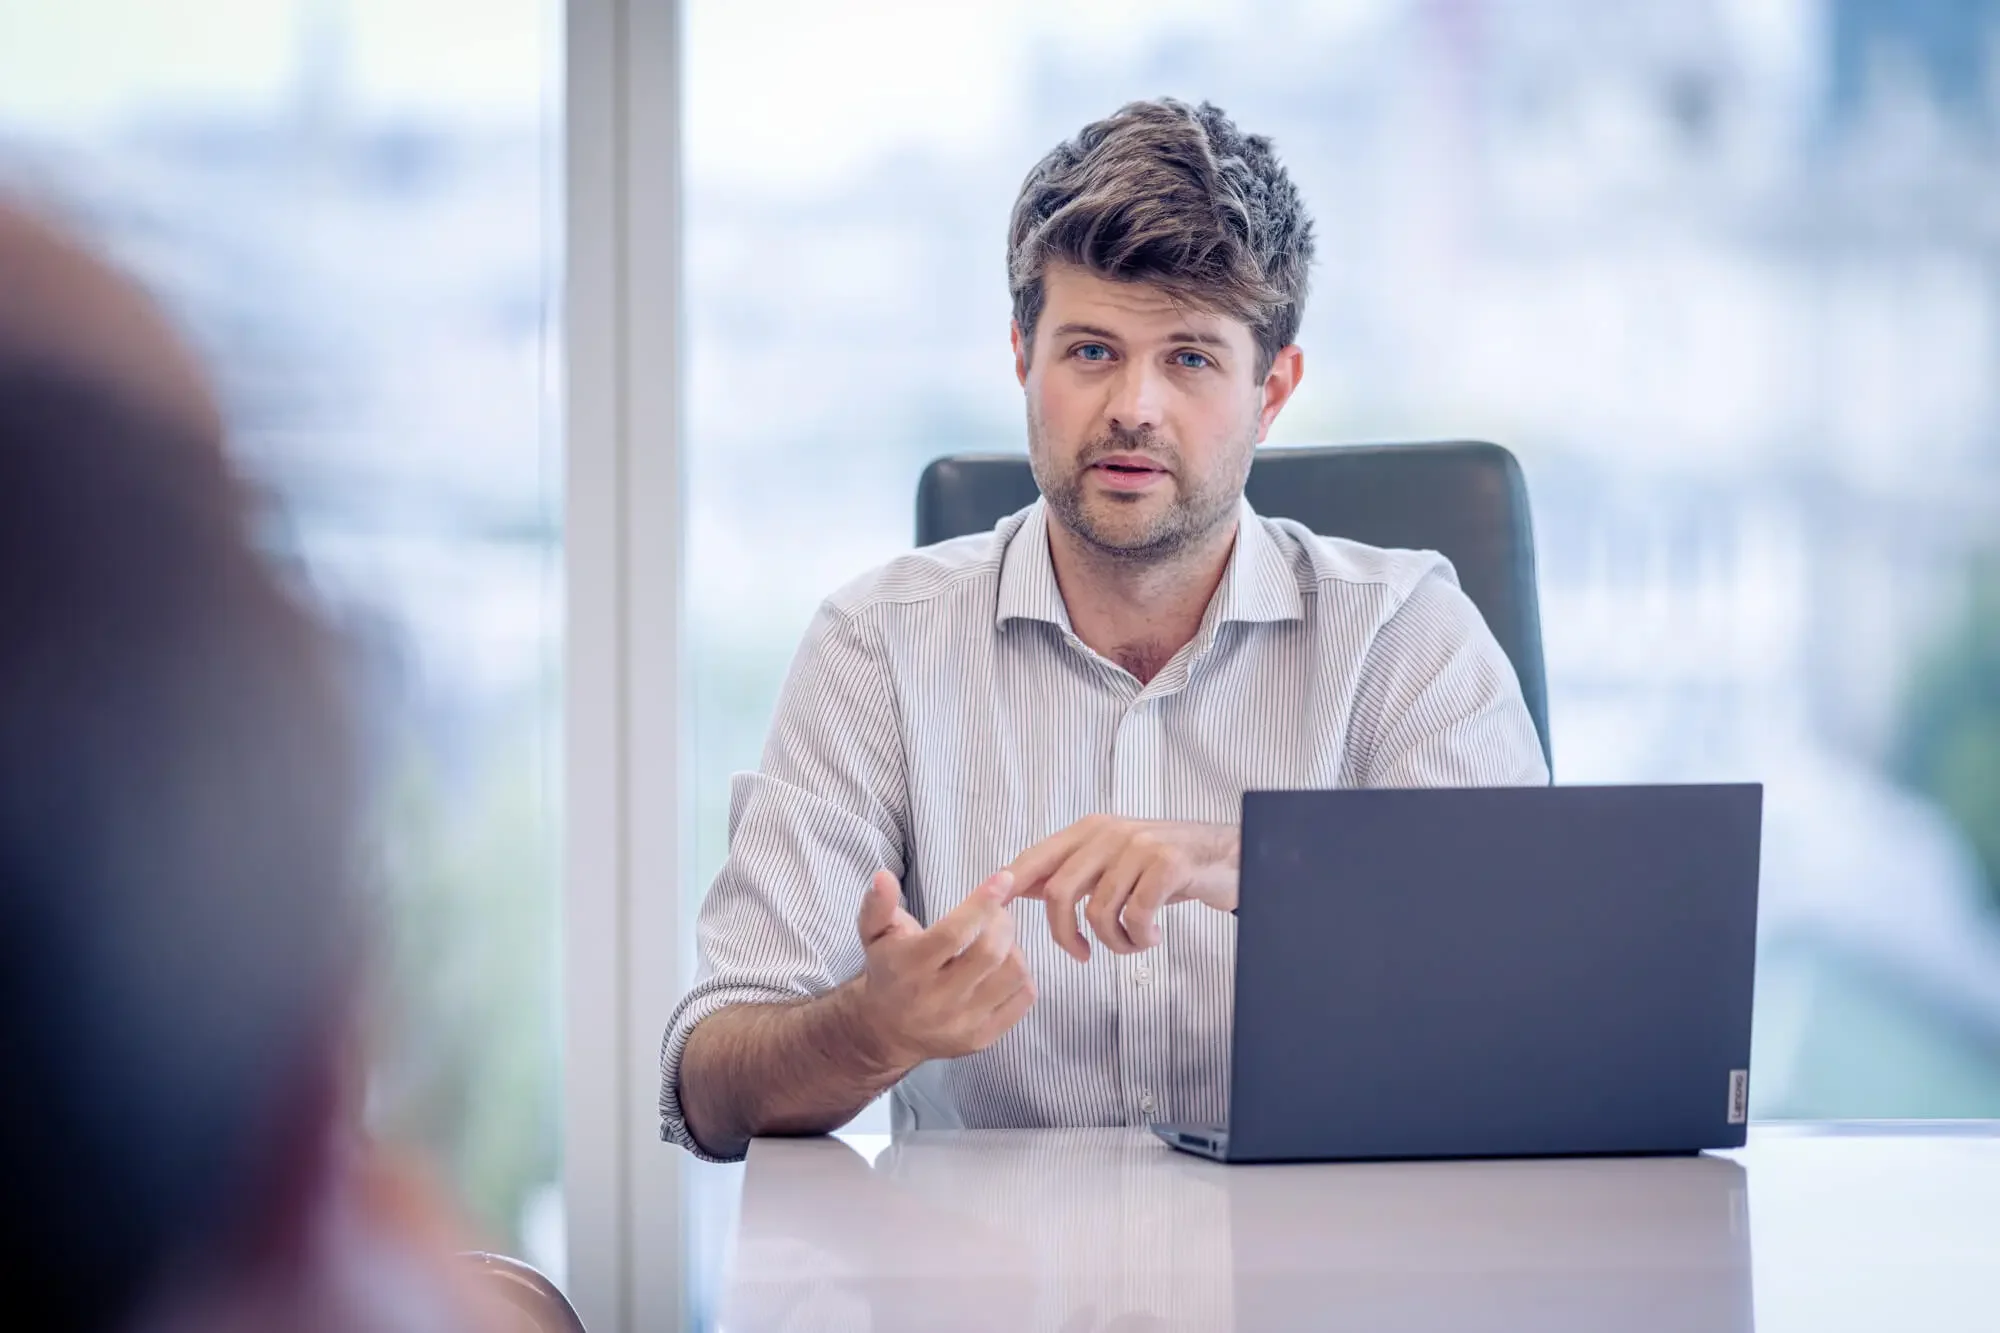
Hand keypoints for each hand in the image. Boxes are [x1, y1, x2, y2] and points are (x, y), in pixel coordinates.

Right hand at [845, 869, 1036, 1073]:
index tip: (1003, 879)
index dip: (982, 904)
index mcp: (909, 967)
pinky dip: (1022, 976)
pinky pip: (1021, 1000)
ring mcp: (961, 1023)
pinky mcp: (981, 1039)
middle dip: (1003, 923)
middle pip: (989, 954)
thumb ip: (878, 903)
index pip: (953, 933)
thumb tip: (884, 877)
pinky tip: (1005, 967)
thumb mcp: (874, 934)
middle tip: (999, 914)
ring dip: (1014, 949)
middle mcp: (936, 999)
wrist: (885, 1030)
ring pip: (1012, 976)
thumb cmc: (888, 970)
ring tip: (1000, 941)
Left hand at [1007, 816, 1238, 960]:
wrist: (1228, 855)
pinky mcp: (1167, 864)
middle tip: (1081, 953)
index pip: (1034, 858)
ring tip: (1134, 942)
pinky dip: (1140, 938)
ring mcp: (1139, 846)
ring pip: (1099, 911)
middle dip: (1064, 935)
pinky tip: (1154, 936)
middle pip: (1059, 892)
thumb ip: (1074, 870)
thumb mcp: (1115, 860)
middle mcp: (1109, 832)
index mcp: (1090, 830)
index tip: (996, 918)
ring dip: (1114, 942)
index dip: (1010, 888)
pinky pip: (1135, 916)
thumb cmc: (1168, 865)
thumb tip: (1021, 886)